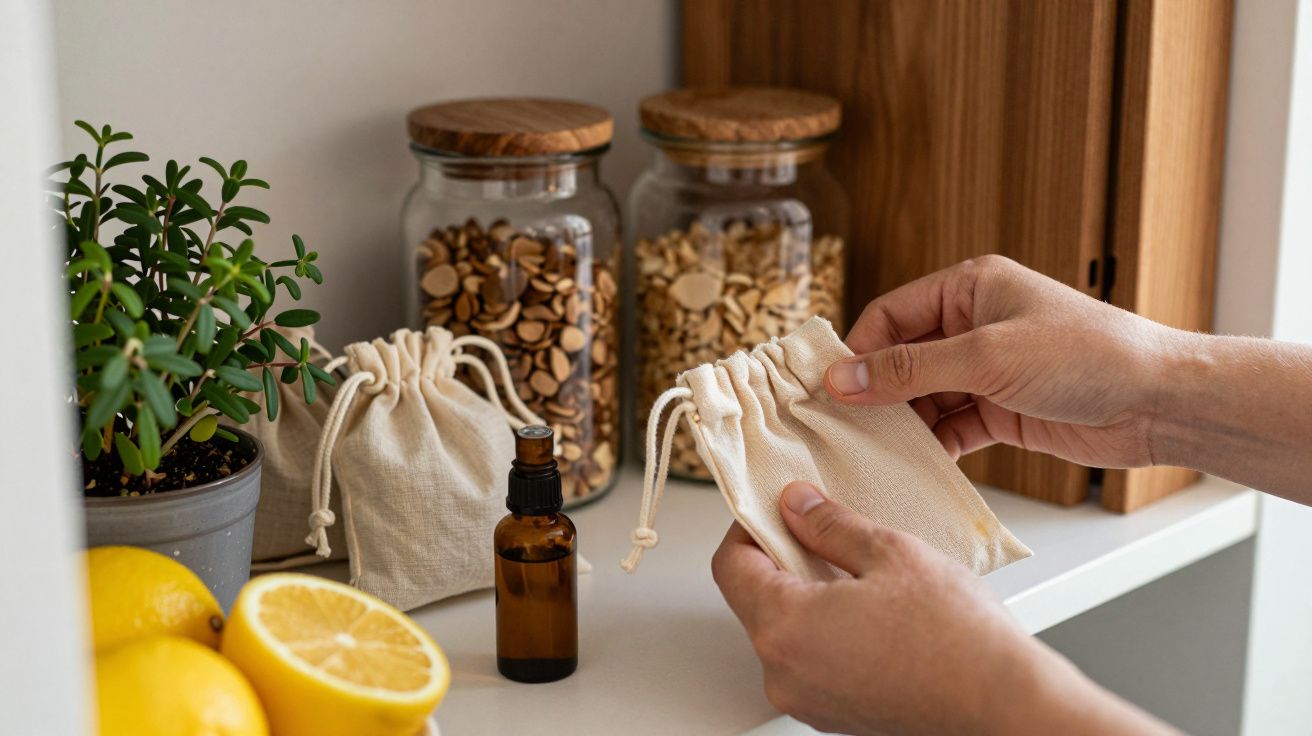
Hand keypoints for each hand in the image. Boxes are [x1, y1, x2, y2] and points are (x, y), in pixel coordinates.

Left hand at [712, 482, 1175, 734]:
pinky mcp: (836, 714)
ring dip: (809, 596)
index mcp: (784, 629)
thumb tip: (795, 505)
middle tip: (826, 532)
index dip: (750, 528)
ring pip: (787, 631)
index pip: (731, 566)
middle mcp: (784, 673)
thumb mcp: (890, 552)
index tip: (776, 510)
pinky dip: (830, 630)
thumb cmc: (958, 641)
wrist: (1006, 708)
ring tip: (862, 574)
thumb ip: (829, 525)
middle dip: (784, 560)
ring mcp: (809, 700)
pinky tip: (875, 613)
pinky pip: (814, 660)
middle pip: (755, 600)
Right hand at [825, 255, 1182, 467]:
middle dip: (874, 391)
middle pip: (902, 357)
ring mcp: (987, 369)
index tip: (828, 389)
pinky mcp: (1001, 410)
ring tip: (869, 451)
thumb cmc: (1085, 355)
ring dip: (900, 423)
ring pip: (922, 396)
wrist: (1158, 402)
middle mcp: (974, 324)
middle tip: (839, 425)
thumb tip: (842, 380)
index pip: (891, 314)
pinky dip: (930, 445)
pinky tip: (911, 465)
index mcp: (969, 288)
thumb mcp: (986, 355)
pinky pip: (949, 425)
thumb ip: (910, 369)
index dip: (858, 351)